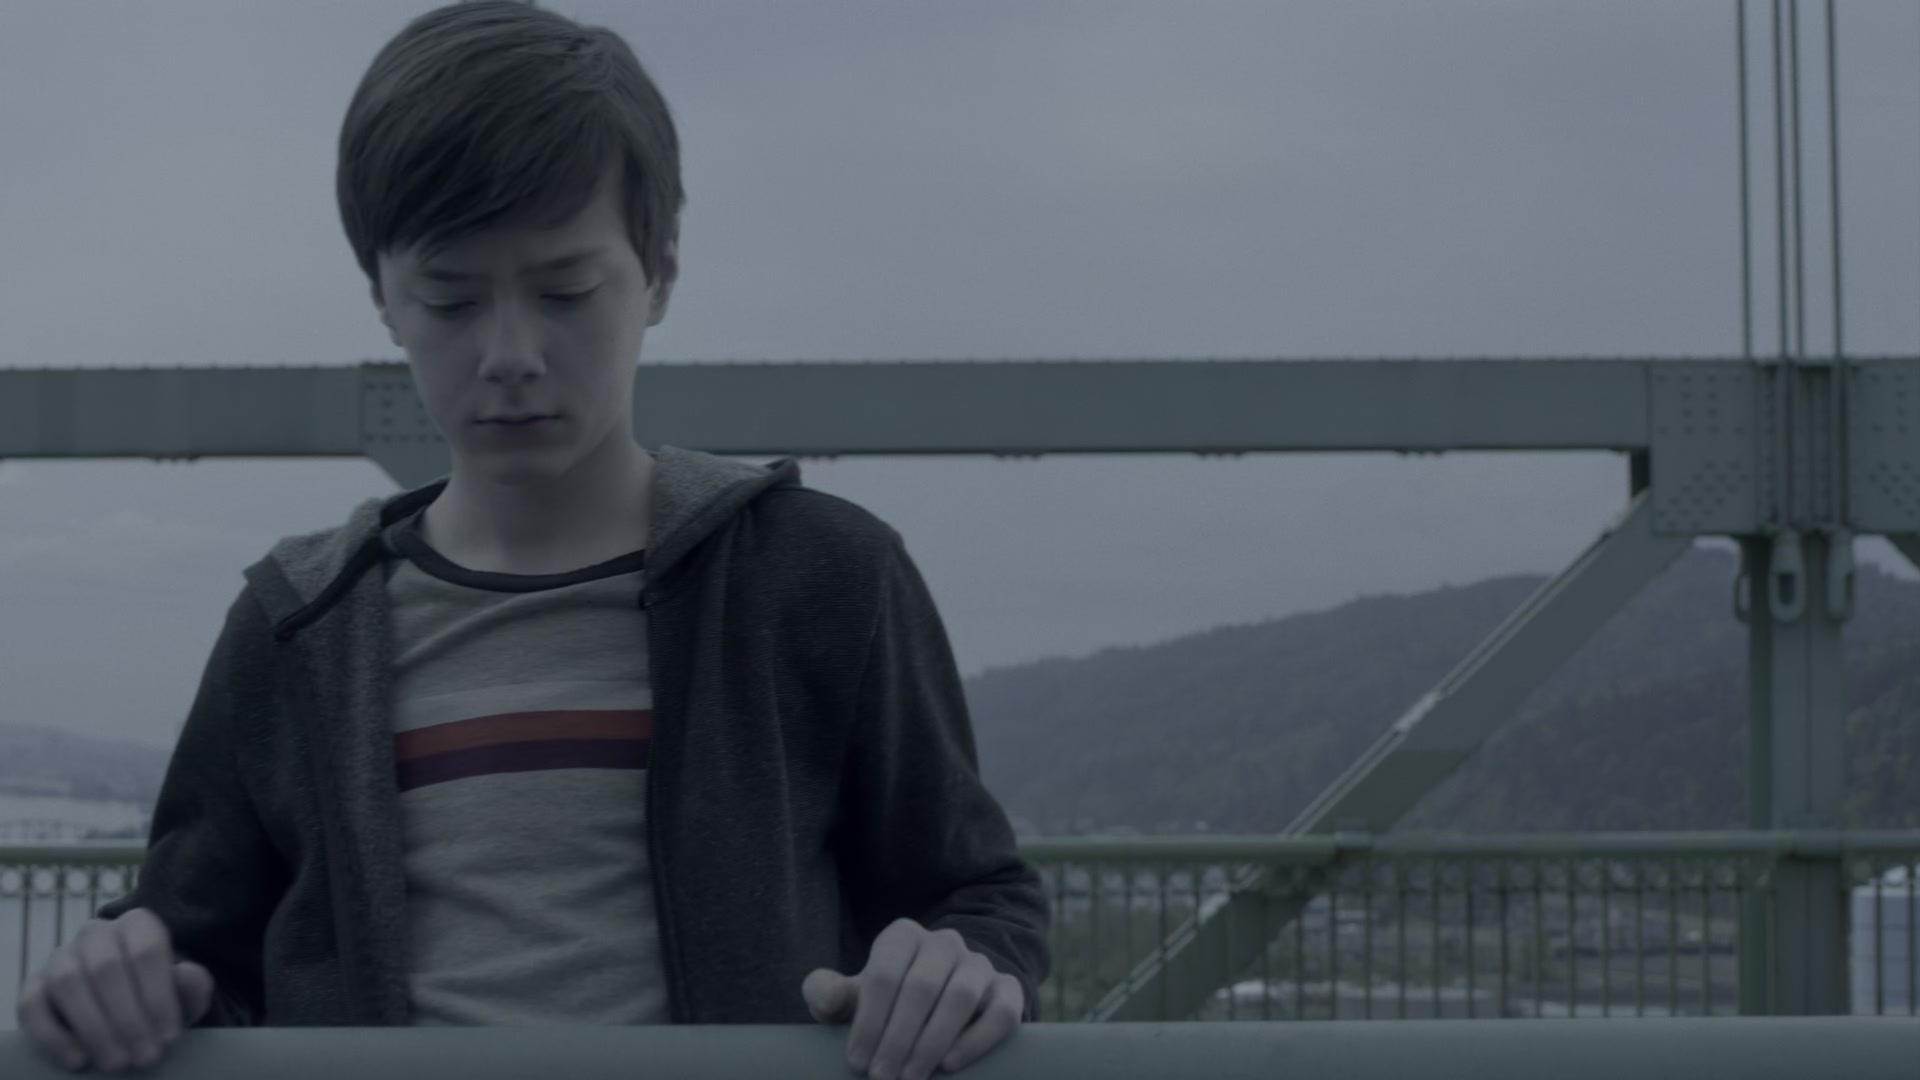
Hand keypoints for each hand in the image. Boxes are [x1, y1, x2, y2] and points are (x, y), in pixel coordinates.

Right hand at [14, 907, 215, 1073]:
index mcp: (138, 925)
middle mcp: (96, 933)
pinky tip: (78, 1059)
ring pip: (68, 982)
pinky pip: (32, 1005)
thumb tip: (186, 974)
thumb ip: (192, 985)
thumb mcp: (186, 995)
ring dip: (94, 1027)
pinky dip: (53, 1035)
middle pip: (106, 968)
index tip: (170, 1037)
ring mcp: (60, 957)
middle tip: (145, 1057)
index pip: (146, 952)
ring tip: (116, 1061)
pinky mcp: (34, 985)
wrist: (127, 1006)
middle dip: (128, 1019)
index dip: (159, 997)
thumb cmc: (159, 996)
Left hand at [802, 917, 1023, 1079]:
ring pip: (961, 997)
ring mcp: (979, 964)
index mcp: (903, 936)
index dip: (869, 1021)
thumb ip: (828, 993)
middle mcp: (944, 943)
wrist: (936, 1004)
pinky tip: (951, 1064)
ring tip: (911, 1078)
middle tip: (882, 1078)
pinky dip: (978, 1039)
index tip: (857, 1062)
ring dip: (932, 1042)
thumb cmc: (885, 1004)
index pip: (884, 974)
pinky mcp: (1006, 989)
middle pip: (921, 986)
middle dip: (898, 1038)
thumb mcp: (854, 997)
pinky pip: (1002, 1011)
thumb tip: (828, 994)